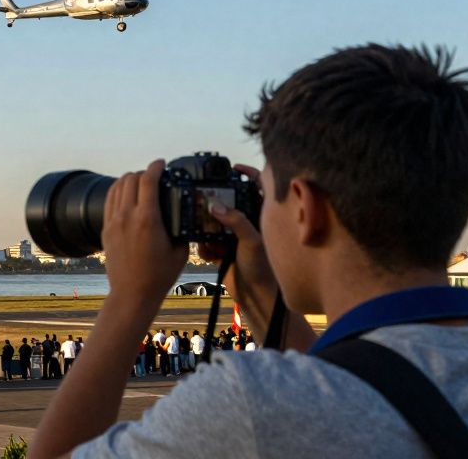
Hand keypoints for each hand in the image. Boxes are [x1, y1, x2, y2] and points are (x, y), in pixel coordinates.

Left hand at [100, 159, 188, 312]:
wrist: (132, 293)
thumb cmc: (159, 275)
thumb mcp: (179, 250)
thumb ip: (180, 227)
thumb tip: (183, 213)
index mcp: (147, 219)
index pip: (148, 181)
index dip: (155, 167)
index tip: (161, 163)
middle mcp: (127, 217)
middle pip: (130, 179)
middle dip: (143, 172)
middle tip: (153, 175)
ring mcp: (113, 222)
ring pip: (117, 187)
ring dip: (129, 179)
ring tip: (140, 182)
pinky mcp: (105, 229)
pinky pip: (109, 200)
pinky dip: (118, 191)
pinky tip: (126, 194)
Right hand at [197, 164, 279, 329]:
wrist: (256, 298)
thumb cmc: (263, 269)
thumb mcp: (251, 241)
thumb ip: (235, 220)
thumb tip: (214, 205)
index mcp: (262, 216)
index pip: (258, 187)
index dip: (248, 174)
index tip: (234, 168)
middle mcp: (249, 224)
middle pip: (229, 203)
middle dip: (215, 206)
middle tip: (204, 203)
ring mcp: (235, 237)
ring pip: (215, 223)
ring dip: (207, 230)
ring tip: (205, 236)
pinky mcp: (224, 250)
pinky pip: (208, 242)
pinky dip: (205, 247)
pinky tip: (209, 255)